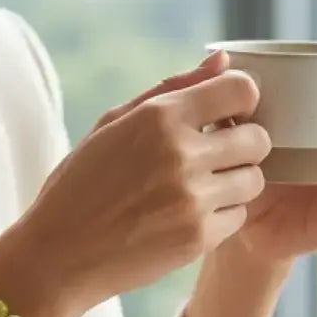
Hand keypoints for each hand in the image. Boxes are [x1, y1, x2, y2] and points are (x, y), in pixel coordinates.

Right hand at [23, 53, 270, 316]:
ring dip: (234, 183)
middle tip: (214, 158)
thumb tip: (222, 59)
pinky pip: (238, 217)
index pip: (242, 89)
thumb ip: (171, 89)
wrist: (57, 256)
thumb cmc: (79, 186)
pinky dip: (220, 217)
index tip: (225, 117)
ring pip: (254, 180)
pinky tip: (186, 218)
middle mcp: (180, 155)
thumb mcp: (111, 125)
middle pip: (258, 138)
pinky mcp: (197, 238)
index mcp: (158, 118)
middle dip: (242, 146)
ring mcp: (192, 199)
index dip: (241, 101)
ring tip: (198, 190)